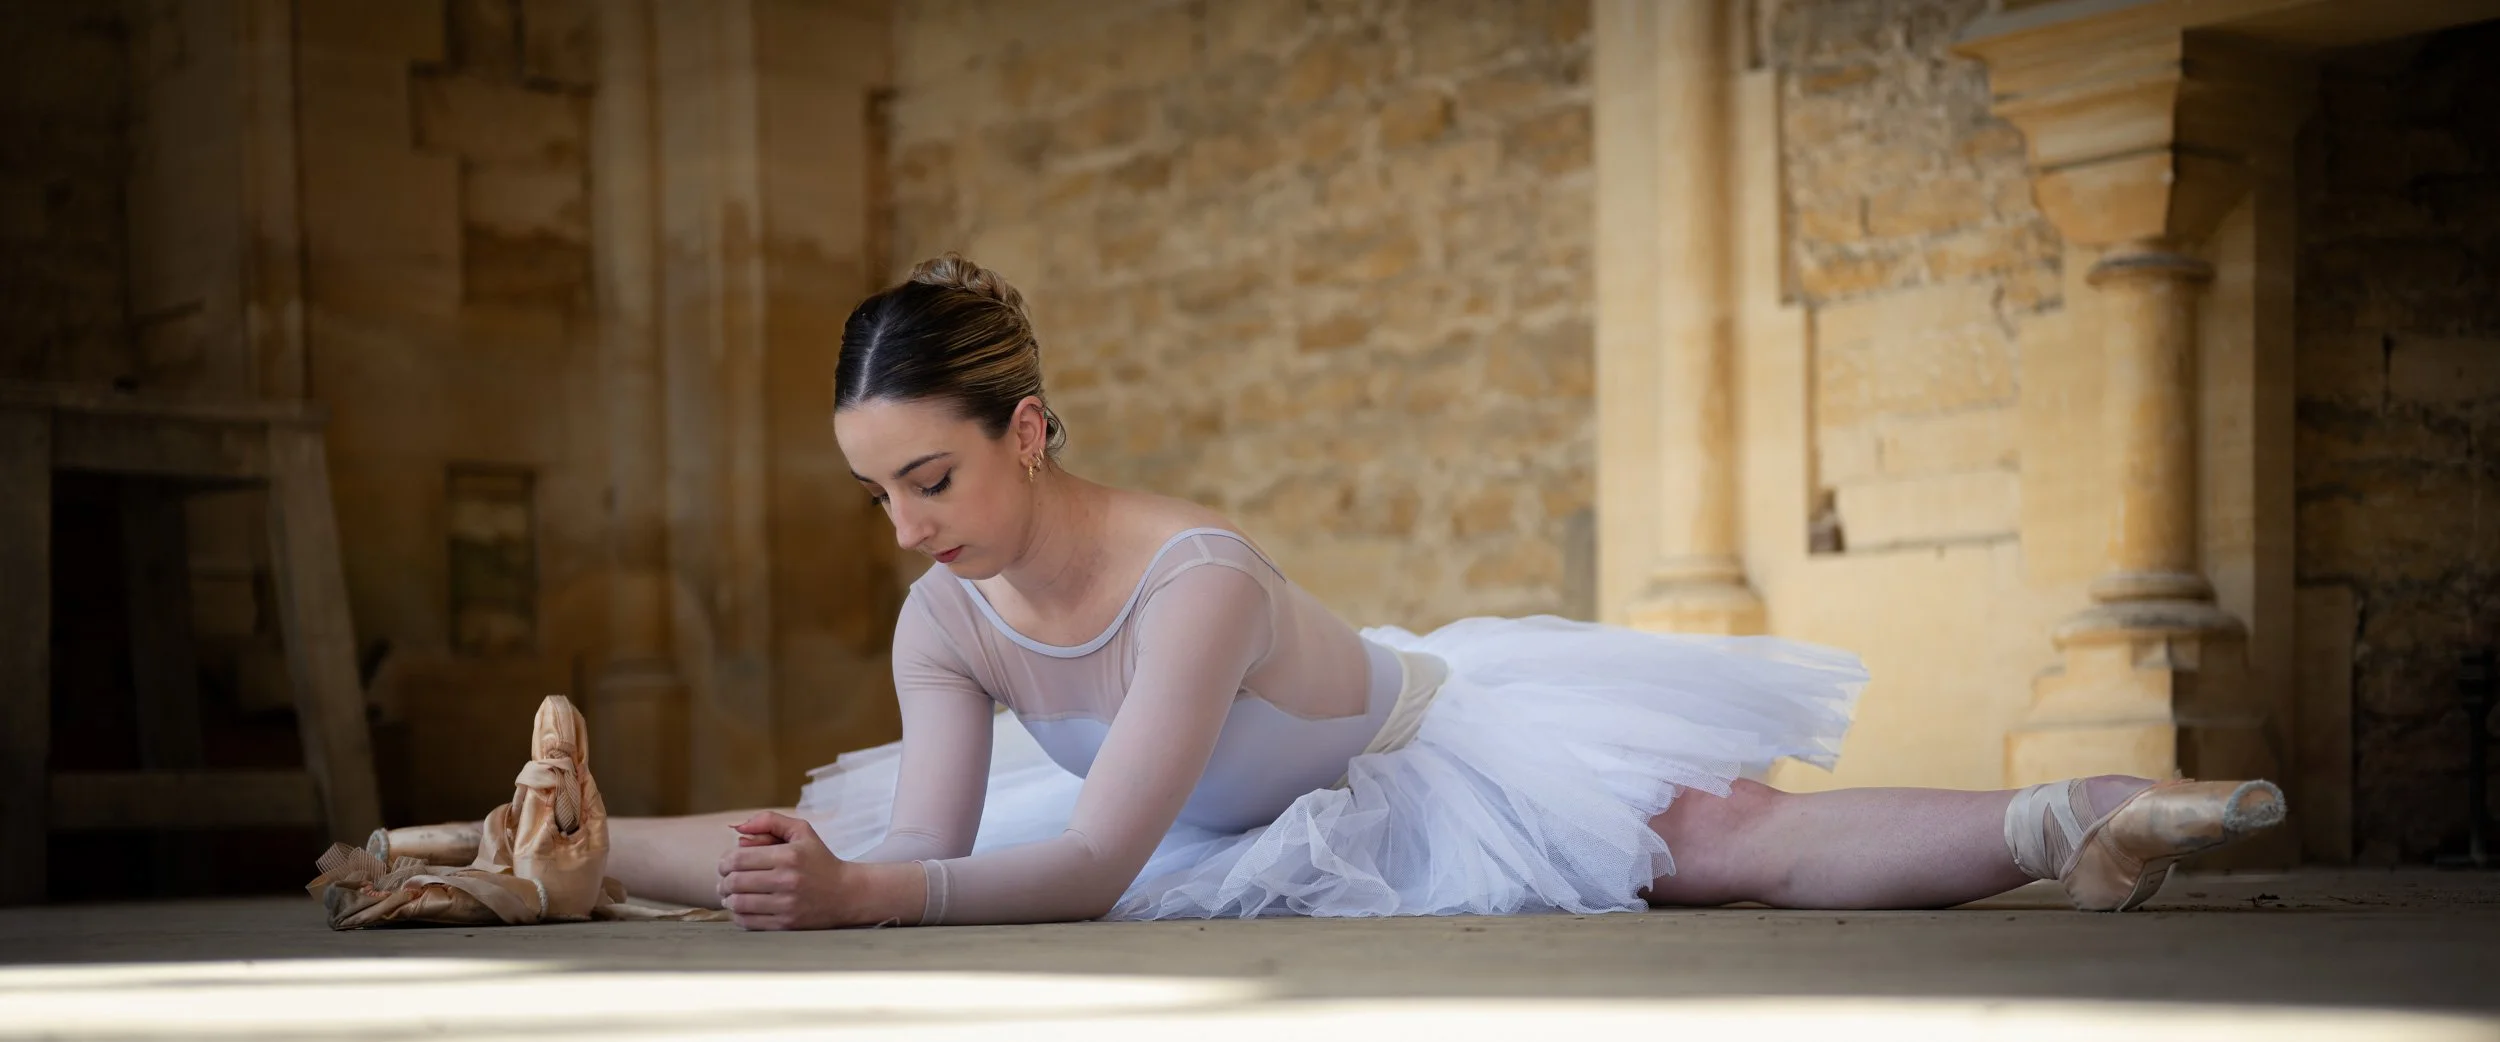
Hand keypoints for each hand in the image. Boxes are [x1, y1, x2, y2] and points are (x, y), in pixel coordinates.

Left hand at [715, 812, 857, 929]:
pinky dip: (738, 915)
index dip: (724, 862)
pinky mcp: (786, 924)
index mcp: (788, 855)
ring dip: (728, 899)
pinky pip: (748, 922)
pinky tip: (742, 908)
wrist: (847, 894)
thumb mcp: (801, 831)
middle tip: (724, 881)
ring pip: (739, 903)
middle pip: (735, 881)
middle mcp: (787, 880)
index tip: (725, 865)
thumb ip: (769, 821)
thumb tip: (738, 828)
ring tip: (730, 895)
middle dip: (723, 881)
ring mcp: (787, 905)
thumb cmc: (820, 860)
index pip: (738, 859)